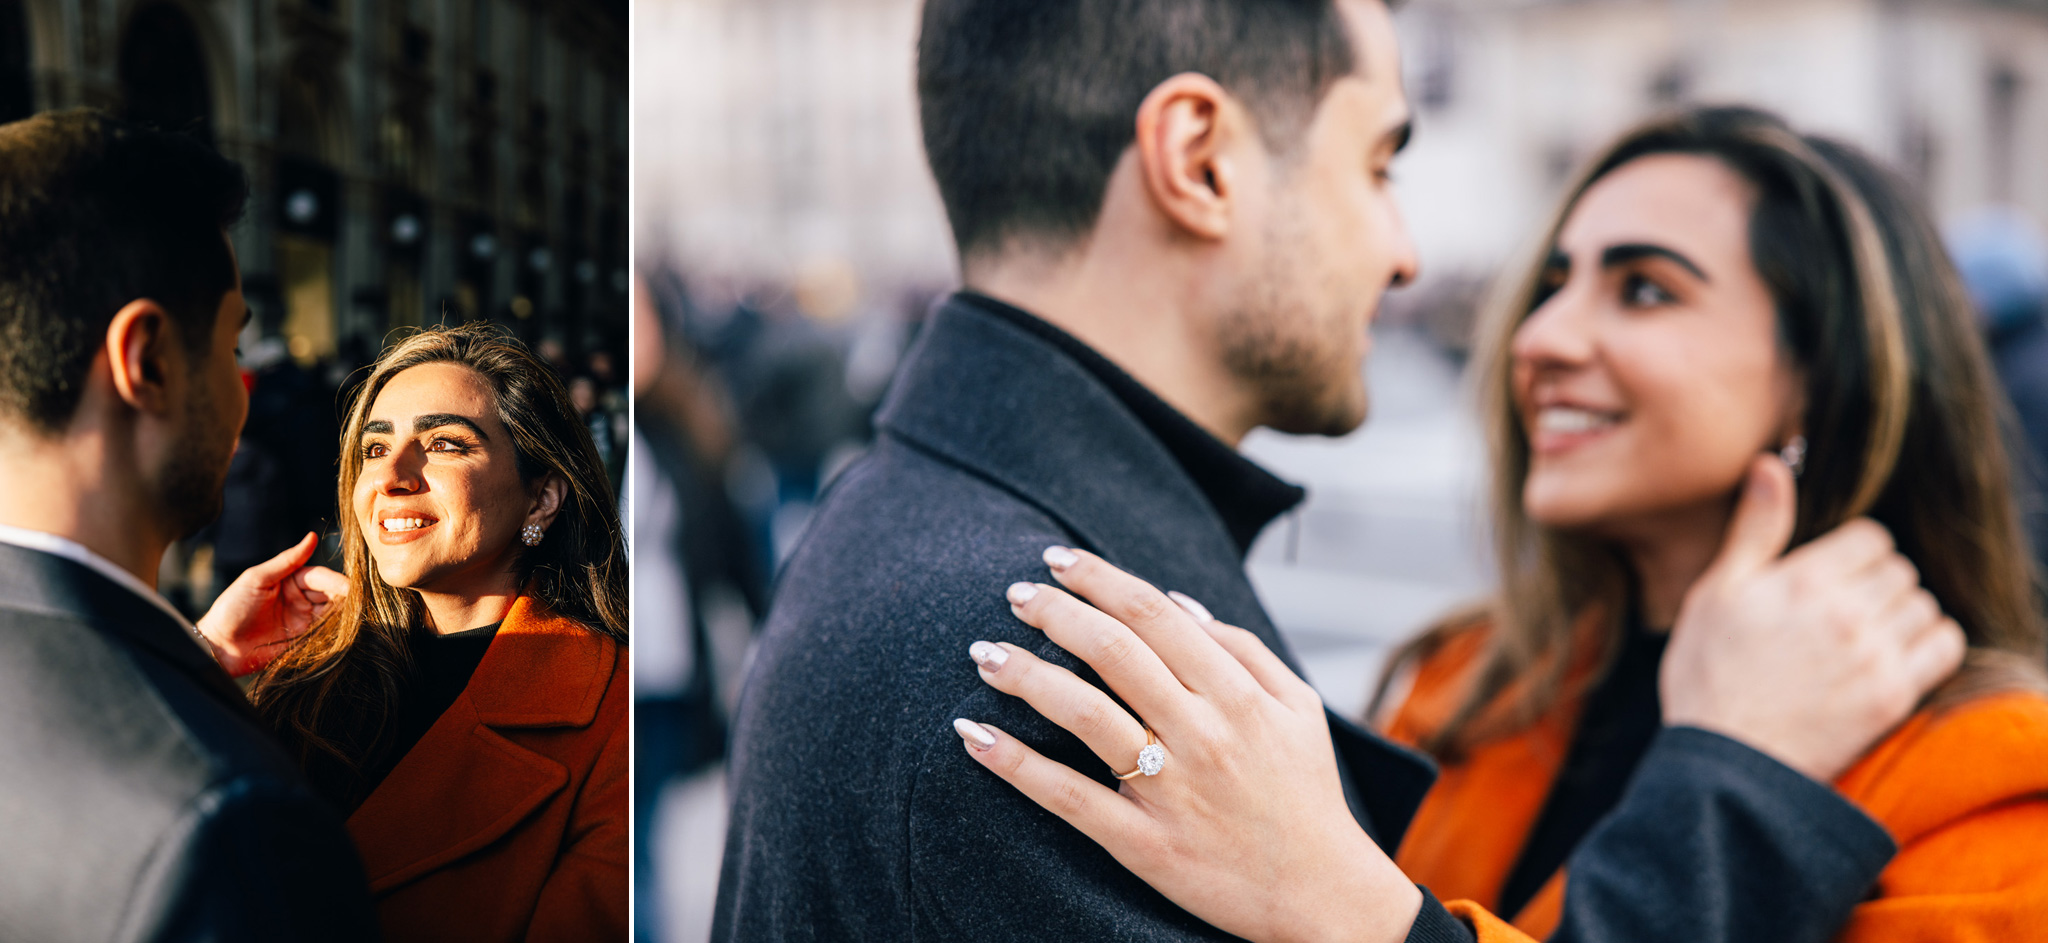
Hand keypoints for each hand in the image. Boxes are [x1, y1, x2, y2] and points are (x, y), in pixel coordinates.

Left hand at [196, 532, 347, 676]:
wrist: (218, 647)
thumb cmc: (231, 608)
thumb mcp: (257, 578)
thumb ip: (287, 560)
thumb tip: (312, 536)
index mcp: (291, 580)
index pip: (321, 577)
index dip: (336, 582)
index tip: (350, 588)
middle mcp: (300, 599)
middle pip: (331, 595)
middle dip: (345, 598)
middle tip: (358, 605)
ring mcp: (303, 621)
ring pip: (333, 614)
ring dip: (344, 616)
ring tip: (355, 619)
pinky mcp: (304, 641)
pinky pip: (326, 635)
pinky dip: (337, 633)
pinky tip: (344, 633)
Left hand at [953, 548, 1420, 942]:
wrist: (1324, 895)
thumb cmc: (1306, 794)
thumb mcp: (1298, 707)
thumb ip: (1243, 648)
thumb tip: (1179, 601)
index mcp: (1238, 694)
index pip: (1153, 615)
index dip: (1099, 580)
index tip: (1058, 560)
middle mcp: (1203, 733)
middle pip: (1112, 652)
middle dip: (1054, 613)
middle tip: (1014, 594)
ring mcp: (1171, 789)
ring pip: (1085, 714)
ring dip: (1026, 676)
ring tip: (986, 653)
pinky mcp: (1144, 843)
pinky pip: (1069, 797)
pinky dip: (1017, 764)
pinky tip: (974, 736)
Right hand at [1662, 456, 1966, 781]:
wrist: (1724, 763)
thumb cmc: (1707, 673)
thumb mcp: (1715, 591)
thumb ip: (1756, 527)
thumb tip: (1772, 463)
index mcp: (1802, 578)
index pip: (1872, 538)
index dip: (1853, 554)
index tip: (1830, 578)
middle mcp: (1846, 611)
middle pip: (1900, 571)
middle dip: (1878, 583)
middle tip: (1844, 610)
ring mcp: (1874, 655)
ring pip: (1924, 606)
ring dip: (1904, 615)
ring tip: (1868, 636)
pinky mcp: (1893, 695)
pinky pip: (1944, 646)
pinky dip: (1931, 644)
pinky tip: (1897, 655)